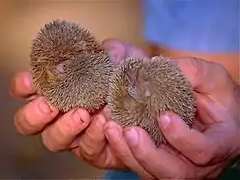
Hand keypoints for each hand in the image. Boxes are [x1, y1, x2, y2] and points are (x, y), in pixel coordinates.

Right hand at [9, 38, 148, 168]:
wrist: (152, 104)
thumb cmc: (129, 79)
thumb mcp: (124, 58)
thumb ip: (113, 51)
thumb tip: (105, 54)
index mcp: (58, 89)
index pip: (27, 90)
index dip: (22, 86)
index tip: (30, 81)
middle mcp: (59, 114)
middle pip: (28, 122)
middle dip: (34, 114)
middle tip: (50, 104)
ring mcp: (75, 134)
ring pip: (53, 140)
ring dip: (64, 127)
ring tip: (83, 114)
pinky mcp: (94, 151)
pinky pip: (86, 149)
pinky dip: (93, 136)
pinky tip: (104, 123)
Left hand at [104, 57, 239, 178]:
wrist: (213, 111)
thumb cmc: (216, 95)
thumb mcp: (211, 77)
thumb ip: (191, 72)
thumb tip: (155, 68)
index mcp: (220, 143)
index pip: (203, 151)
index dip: (182, 137)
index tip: (164, 116)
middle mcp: (200, 163)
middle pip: (174, 173)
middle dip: (148, 153)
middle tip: (130, 131)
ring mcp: (178, 166)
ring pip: (152, 173)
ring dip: (129, 153)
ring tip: (112, 129)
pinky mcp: (160, 163)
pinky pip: (140, 166)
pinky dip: (123, 151)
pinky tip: (112, 132)